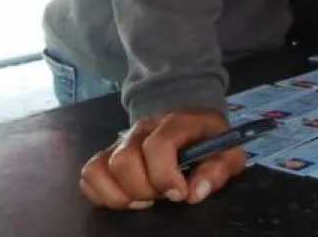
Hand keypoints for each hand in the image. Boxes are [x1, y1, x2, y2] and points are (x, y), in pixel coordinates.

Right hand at [80, 109, 242, 209]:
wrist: (191, 120)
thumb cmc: (209, 139)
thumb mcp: (228, 152)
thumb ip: (219, 170)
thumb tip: (195, 193)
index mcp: (175, 123)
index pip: (157, 145)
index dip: (165, 175)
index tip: (179, 193)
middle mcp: (142, 128)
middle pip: (125, 161)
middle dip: (144, 188)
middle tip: (163, 195)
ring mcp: (121, 141)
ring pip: (102, 168)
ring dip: (122, 194)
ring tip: (146, 198)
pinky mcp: (107, 154)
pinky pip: (89, 175)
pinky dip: (102, 193)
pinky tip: (127, 196)